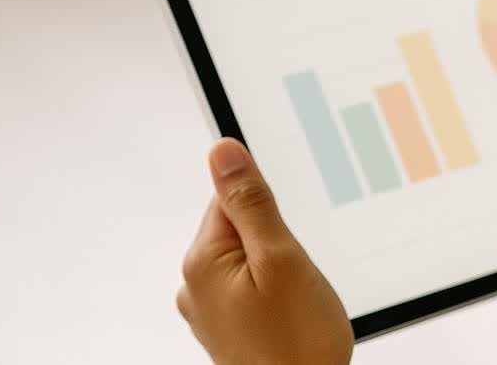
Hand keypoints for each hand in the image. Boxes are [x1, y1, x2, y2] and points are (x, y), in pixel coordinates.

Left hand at [177, 139, 352, 364]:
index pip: (230, 197)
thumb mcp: (282, 259)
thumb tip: (223, 152)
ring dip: (280, 268)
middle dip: (278, 240)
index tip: (291, 235)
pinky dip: (277, 293)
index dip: (271, 208)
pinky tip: (294, 314)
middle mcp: (196, 285)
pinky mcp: (229, 328)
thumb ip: (252, 203)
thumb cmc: (297, 344)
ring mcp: (211, 310)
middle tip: (300, 273)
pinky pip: (253, 288)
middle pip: (241, 228)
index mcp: (203, 261)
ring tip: (299, 299)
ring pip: (251, 260)